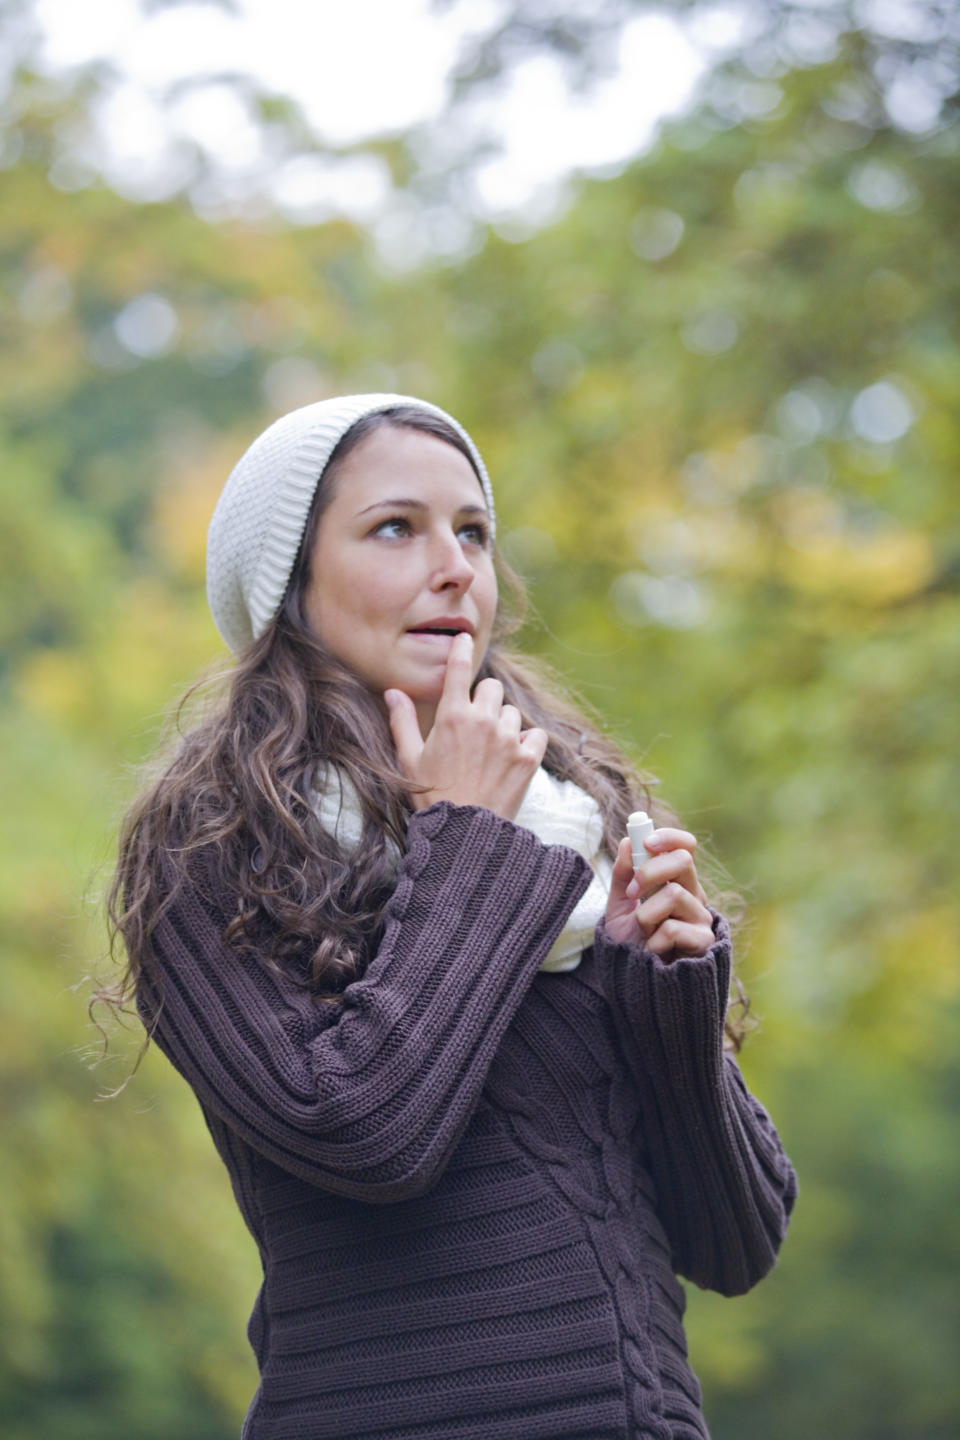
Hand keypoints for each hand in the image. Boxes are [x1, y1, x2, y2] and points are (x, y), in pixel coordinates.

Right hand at [385, 633, 547, 820]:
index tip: (464, 640)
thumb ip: (402, 721)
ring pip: (512, 713)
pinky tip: (513, 757)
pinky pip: (536, 734)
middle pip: (492, 688)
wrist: (464, 833)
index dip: (461, 650)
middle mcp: (483, 721)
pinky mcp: (529, 758)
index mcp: (452, 716)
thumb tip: (392, 692)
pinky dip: (528, 742)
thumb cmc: (432, 795)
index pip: (459, 670)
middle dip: (485, 700)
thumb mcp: (410, 759)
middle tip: (476, 725)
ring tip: (491, 752)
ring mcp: (509, 739)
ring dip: (504, 725)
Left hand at [603, 827, 713, 959]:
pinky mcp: (704, 941)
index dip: (669, 838)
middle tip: (632, 893)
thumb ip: (623, 876)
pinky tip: (654, 950)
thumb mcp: (618, 907)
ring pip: (674, 894)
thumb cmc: (630, 944)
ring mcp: (701, 917)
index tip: (647, 842)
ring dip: (646, 914)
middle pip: (683, 860)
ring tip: (644, 932)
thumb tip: (627, 842)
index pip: (685, 847)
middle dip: (649, 871)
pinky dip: (654, 940)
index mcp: (675, 881)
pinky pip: (673, 928)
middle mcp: (693, 894)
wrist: (634, 982)